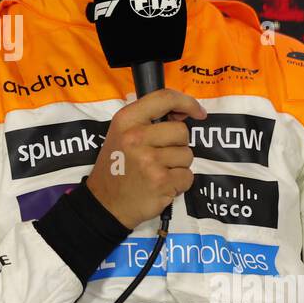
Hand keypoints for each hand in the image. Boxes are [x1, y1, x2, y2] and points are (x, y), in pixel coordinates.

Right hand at [86, 88, 207, 229]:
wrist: (105, 203)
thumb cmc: (117, 166)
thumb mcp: (121, 133)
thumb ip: (149, 120)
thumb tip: (185, 113)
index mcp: (126, 120)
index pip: (164, 98)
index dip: (187, 102)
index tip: (198, 112)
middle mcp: (137, 137)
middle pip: (182, 131)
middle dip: (178, 144)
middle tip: (159, 156)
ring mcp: (149, 160)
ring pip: (187, 155)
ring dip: (178, 166)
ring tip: (157, 172)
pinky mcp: (161, 181)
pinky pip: (188, 176)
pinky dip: (179, 183)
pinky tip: (161, 185)